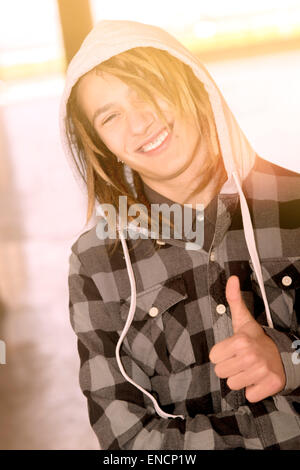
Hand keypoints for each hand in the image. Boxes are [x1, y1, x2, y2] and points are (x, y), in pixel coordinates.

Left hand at [209, 275, 285, 401]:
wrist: (282, 354)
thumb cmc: (256, 338)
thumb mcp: (243, 320)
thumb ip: (234, 299)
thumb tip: (231, 278)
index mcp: (240, 340)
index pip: (214, 357)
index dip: (222, 354)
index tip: (233, 349)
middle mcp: (251, 356)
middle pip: (221, 373)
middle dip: (230, 367)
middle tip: (241, 359)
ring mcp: (262, 371)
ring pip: (233, 385)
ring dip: (241, 379)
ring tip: (249, 368)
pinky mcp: (271, 385)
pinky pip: (249, 396)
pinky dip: (253, 390)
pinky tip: (258, 378)